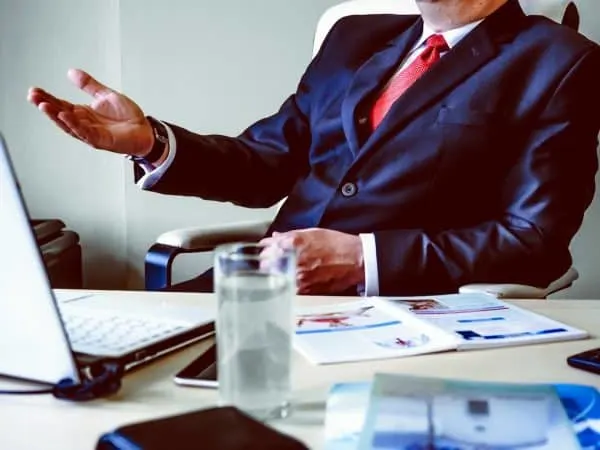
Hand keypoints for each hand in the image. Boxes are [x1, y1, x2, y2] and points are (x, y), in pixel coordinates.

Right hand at [27, 69, 153, 155]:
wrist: (146, 131)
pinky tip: (65, 116)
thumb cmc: (128, 117)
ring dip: (56, 116)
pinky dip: (74, 124)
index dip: (48, 98)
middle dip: (47, 106)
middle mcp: (85, 124)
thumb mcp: (106, 95)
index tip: (34, 90)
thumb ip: (89, 86)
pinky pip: (85, 132)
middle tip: (33, 96)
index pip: (61, 104)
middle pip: (61, 115)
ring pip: (69, 125)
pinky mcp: (101, 140)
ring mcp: (92, 133)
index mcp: (84, 113)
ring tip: (43, 105)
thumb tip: (72, 72)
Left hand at [260, 228, 364, 294]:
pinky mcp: (305, 290)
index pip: (267, 248)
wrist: (356, 260)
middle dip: (266, 262)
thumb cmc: (338, 245)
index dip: (264, 249)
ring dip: (274, 274)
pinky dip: (285, 284)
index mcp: (294, 243)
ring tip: (280, 271)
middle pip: (266, 265)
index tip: (264, 250)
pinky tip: (291, 279)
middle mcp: (294, 260)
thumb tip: (275, 237)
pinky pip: (287, 288)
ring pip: (275, 278)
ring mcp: (299, 277)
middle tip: (268, 261)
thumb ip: (290, 235)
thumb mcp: (313, 232)